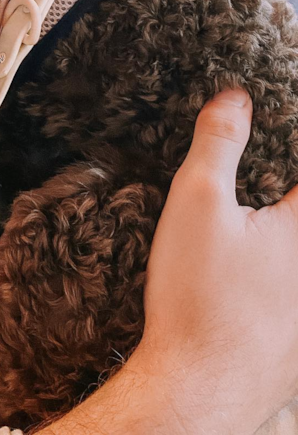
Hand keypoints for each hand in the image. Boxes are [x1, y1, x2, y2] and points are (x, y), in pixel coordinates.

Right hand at [42, 90, 297, 433]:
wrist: (199, 388)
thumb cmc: (198, 296)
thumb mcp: (197, 202)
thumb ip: (219, 143)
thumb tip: (236, 97)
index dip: (288, 146)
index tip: (276, 128)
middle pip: (296, 215)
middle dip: (276, 195)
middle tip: (260, 184)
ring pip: (292, 256)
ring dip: (274, 236)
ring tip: (248, 229)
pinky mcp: (297, 342)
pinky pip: (288, 295)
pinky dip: (274, 275)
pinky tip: (246, 277)